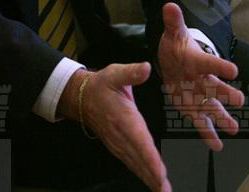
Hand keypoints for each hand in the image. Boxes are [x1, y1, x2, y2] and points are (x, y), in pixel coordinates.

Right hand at [59, 64, 171, 191]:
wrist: (81, 96)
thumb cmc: (101, 85)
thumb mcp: (115, 73)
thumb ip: (132, 73)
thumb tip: (146, 68)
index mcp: (124, 118)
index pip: (140, 142)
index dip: (150, 159)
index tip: (161, 174)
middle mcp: (121, 135)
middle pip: (140, 160)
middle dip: (154, 177)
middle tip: (166, 191)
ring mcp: (118, 143)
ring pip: (136, 165)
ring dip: (149, 179)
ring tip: (162, 190)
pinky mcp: (117, 147)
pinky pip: (131, 163)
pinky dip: (142, 174)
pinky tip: (151, 182)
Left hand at [158, 2, 244, 150]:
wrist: (174, 59)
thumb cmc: (177, 45)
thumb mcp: (174, 33)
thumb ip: (173, 21)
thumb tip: (169, 5)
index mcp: (198, 60)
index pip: (210, 62)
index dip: (220, 65)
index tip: (233, 70)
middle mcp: (202, 79)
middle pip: (215, 87)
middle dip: (226, 94)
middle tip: (240, 100)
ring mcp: (198, 94)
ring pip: (211, 107)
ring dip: (221, 117)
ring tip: (234, 129)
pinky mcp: (189, 106)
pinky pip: (199, 120)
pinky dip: (207, 133)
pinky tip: (216, 146)